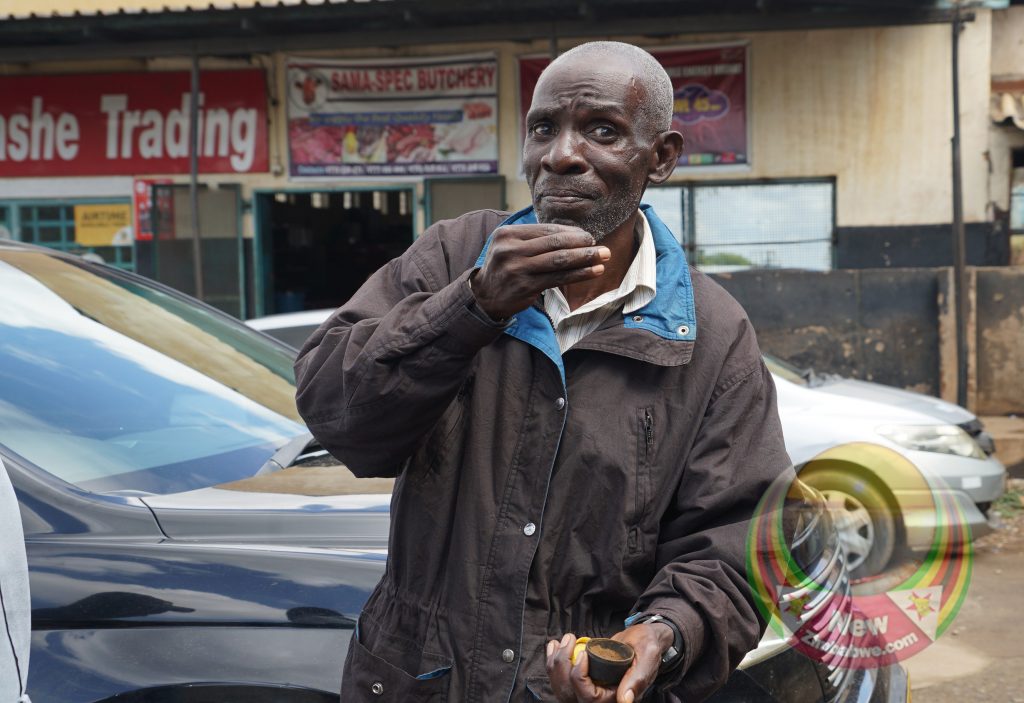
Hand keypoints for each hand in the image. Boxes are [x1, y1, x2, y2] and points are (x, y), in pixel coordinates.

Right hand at [470, 223, 609, 319]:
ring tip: (603, 256)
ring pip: (559, 260)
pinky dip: (579, 274)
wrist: (483, 297)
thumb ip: (534, 239)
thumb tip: (573, 235)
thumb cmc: (505, 269)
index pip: (546, 230)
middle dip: (582, 244)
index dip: (571, 233)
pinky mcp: (525, 287)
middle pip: (555, 243)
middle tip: (601, 247)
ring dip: (585, 258)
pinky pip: (558, 278)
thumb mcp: (510, 247)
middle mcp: (511, 249)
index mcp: (508, 234)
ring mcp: (517, 269)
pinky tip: (593, 271)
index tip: (588, 237)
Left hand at [546, 623, 673, 702]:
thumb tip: (625, 701)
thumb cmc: (648, 646)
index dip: (579, 677)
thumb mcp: (647, 658)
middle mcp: (602, 698)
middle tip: (568, 640)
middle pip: (570, 694)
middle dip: (562, 666)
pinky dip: (554, 663)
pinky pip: (562, 678)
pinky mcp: (584, 680)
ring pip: (562, 687)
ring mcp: (591, 690)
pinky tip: (554, 646)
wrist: (643, 639)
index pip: (588, 698)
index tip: (583, 653)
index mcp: (616, 697)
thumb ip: (638, 678)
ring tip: (558, 642)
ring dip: (555, 664)